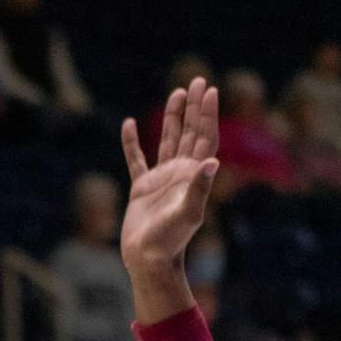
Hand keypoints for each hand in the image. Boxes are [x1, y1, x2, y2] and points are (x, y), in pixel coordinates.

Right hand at [120, 77, 219, 317]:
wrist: (148, 259)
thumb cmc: (169, 240)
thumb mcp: (187, 213)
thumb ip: (199, 187)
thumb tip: (211, 162)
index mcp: (193, 175)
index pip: (204, 137)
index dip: (207, 114)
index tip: (209, 91)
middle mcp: (180, 173)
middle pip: (189, 132)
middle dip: (194, 108)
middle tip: (196, 81)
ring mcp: (161, 179)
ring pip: (167, 140)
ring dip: (172, 117)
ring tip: (175, 93)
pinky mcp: (141, 189)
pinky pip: (136, 160)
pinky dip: (132, 143)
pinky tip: (128, 124)